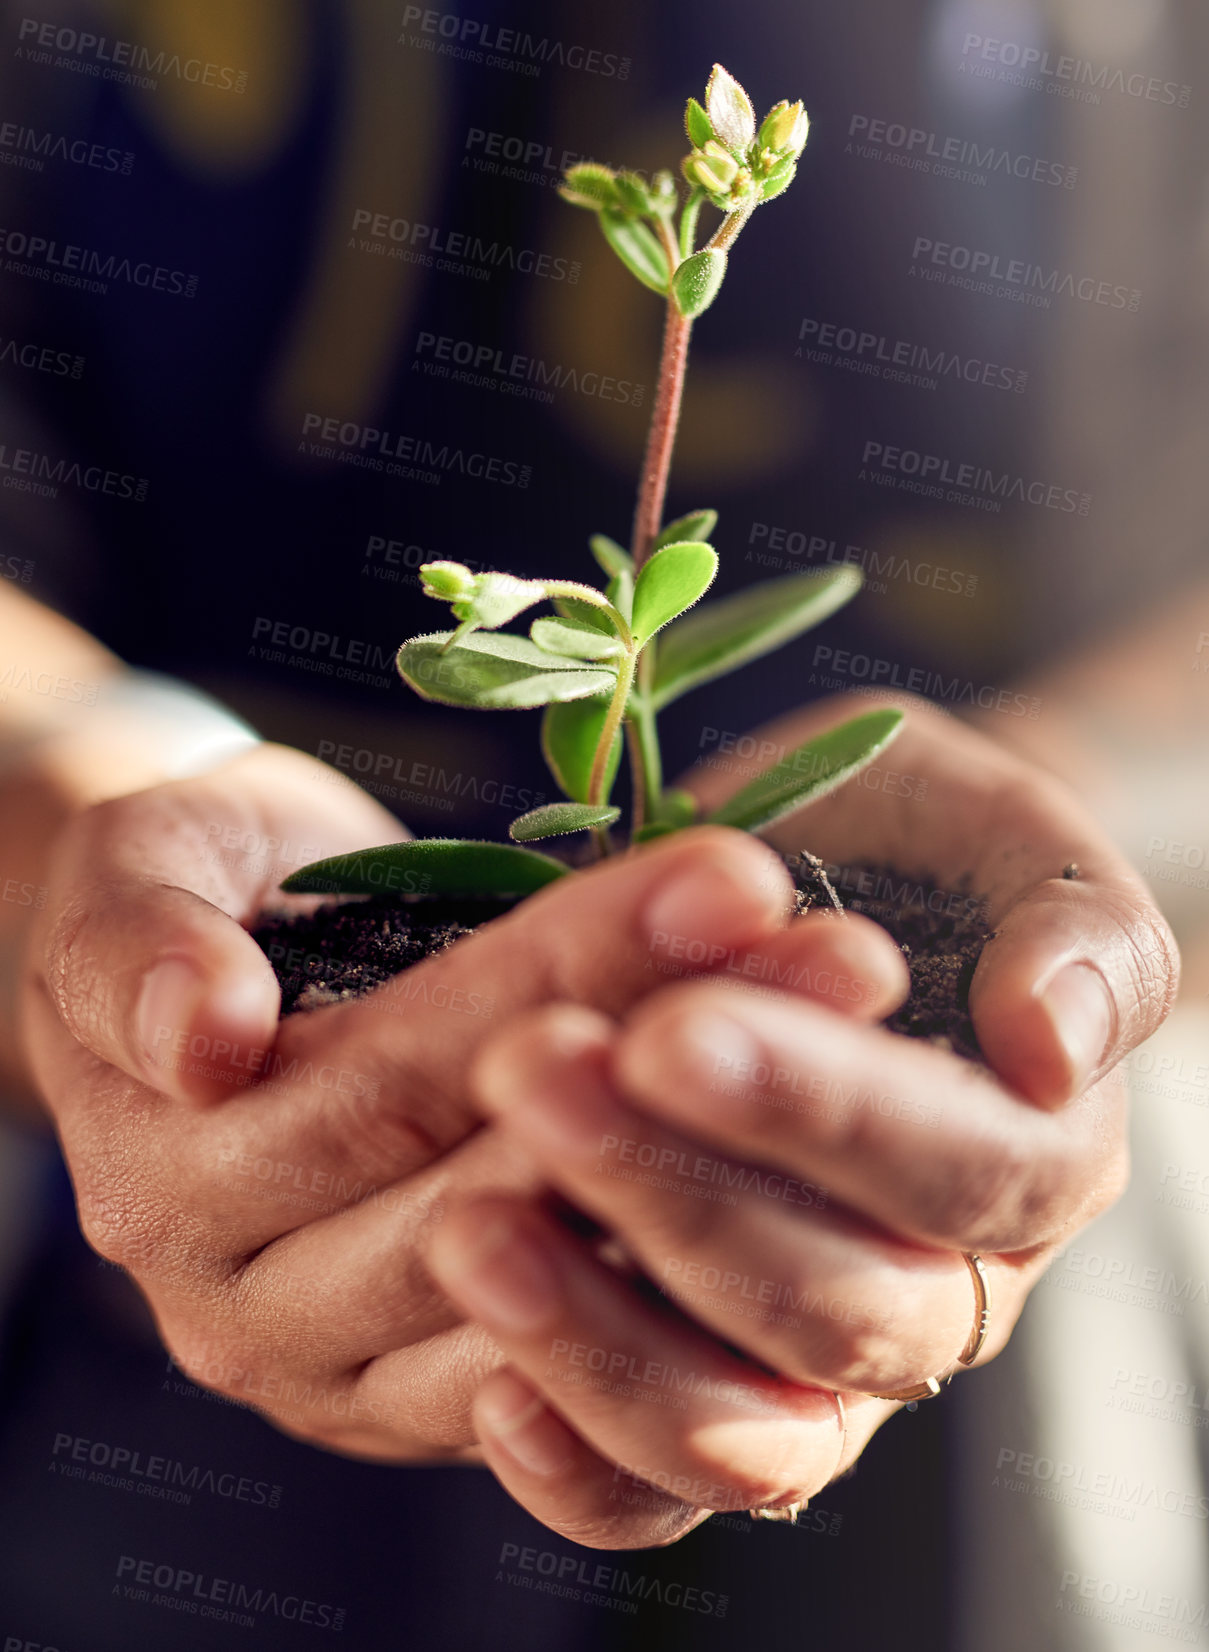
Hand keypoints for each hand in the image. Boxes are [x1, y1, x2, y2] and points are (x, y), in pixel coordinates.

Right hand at [21, 741, 903, 1508]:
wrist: (216, 986)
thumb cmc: (194, 898)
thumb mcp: (138, 874)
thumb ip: (139, 947)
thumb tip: (203, 1033)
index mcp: (177, 1181)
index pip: (405, 1074)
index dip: (571, 974)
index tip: (729, 876)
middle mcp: (257, 1311)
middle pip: (503, 1183)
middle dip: (686, 1065)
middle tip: (845, 955)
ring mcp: (354, 1373)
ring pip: (568, 1283)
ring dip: (730, 1157)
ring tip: (858, 1028)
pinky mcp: (437, 1398)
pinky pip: (589, 1377)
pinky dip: (702, 1273)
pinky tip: (818, 1172)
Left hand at [426, 694, 1177, 1543]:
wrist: (825, 882)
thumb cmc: (913, 845)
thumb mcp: (1003, 835)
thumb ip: (1071, 926)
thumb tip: (1053, 1050)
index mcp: (1037, 1160)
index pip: (958, 1171)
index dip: (818, 1113)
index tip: (670, 1031)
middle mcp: (941, 1290)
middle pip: (833, 1304)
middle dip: (673, 1195)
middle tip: (530, 1071)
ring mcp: (820, 1369)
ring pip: (740, 1429)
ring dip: (600, 1336)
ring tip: (471, 1226)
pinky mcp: (703, 1400)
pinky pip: (650, 1499)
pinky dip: (576, 1466)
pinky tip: (489, 1391)